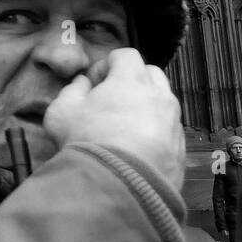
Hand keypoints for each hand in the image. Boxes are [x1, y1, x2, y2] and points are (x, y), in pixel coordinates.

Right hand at [43, 48, 185, 196]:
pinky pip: (168, 131)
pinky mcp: (180, 149)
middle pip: (151, 74)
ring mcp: (174, 123)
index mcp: (132, 80)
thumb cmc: (88, 141)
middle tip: (111, 100)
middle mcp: (160, 96)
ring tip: (124, 128)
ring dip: (145, 107)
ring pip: (163, 103)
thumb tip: (82, 84)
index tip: (94, 83)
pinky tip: (135, 151)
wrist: (121, 186)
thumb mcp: (61, 112)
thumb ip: (71, 91)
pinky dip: (154, 133)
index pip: (126, 55)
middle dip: (132, 81)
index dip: (107, 64)